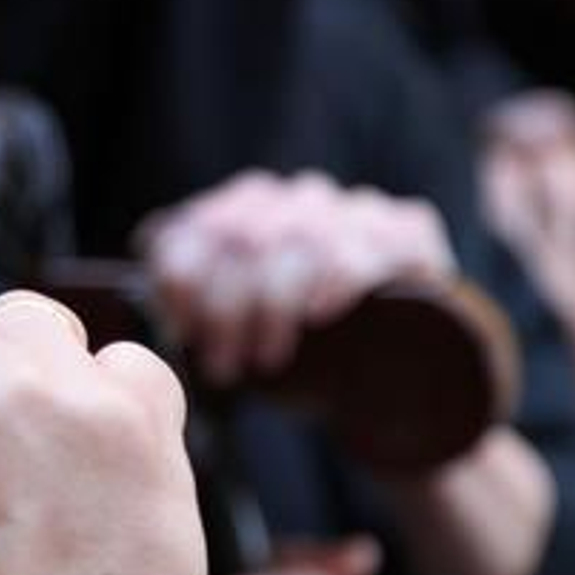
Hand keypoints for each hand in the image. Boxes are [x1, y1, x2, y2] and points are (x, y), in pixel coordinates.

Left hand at [142, 171, 456, 383]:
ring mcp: (355, 210)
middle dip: (225, 308)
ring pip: (301, 238)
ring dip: (274, 304)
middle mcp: (298, 199)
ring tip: (265, 360)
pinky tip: (321, 313)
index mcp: (247, 211)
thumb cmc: (296, 353)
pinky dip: (342, 277)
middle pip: (245, 235)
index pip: (200, 229)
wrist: (390, 375)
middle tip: (221, 367)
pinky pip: (372, 241)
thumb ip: (194, 315)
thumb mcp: (236, 337)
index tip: (182, 335)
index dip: (184, 282)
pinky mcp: (409, 232)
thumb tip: (165, 326)